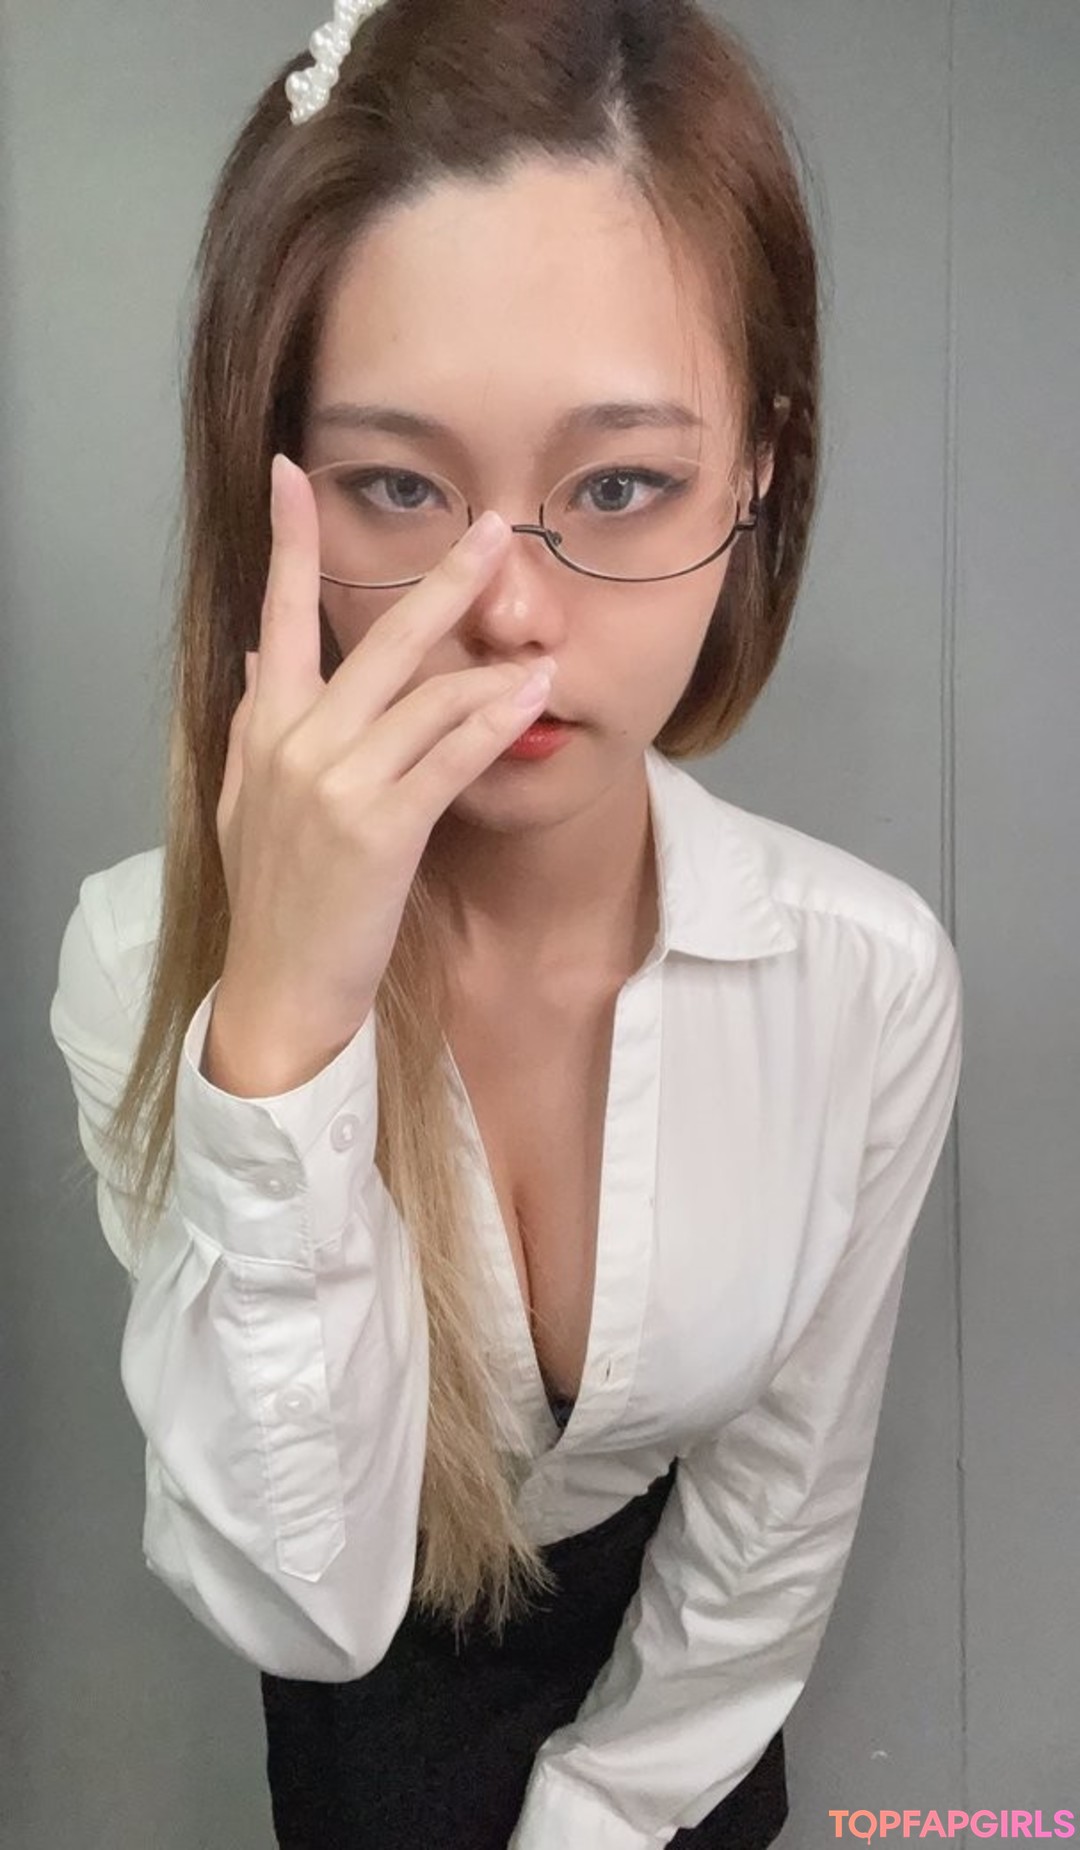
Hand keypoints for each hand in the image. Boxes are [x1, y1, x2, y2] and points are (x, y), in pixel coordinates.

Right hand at [215, 453, 555, 1046]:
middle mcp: (297, 742)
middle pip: (378, 640)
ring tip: (542, 644)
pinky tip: (530, 695)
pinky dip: (493, 723)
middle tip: (495, 527)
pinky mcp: (381, 828)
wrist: (279, 987)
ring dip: (493, 666)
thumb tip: (260, 654)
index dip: (286, 541)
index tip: (291, 472)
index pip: (276, 614)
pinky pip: (449, 759)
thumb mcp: (244, 800)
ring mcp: (338, 784)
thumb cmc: (273, 896)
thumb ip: (255, 721)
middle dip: (443, 580)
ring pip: (428, 697)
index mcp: (266, 727)